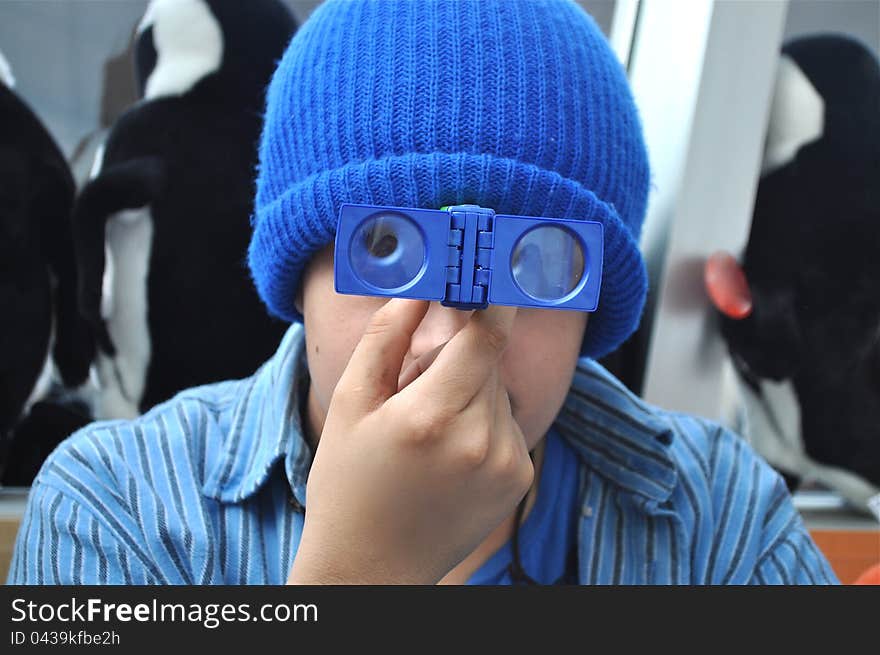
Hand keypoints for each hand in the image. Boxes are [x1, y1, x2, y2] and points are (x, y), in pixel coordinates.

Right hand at [287, 299, 532, 584]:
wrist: (371, 566)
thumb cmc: (349, 482)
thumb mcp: (350, 404)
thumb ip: (386, 337)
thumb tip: (418, 287)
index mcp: (430, 417)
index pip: (487, 336)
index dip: (493, 297)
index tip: (493, 269)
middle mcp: (479, 441)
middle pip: (488, 361)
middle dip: (458, 357)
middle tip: (418, 387)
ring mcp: (506, 464)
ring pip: (498, 390)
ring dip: (470, 390)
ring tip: (428, 431)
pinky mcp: (519, 479)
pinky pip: (506, 422)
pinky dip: (482, 420)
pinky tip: (447, 452)